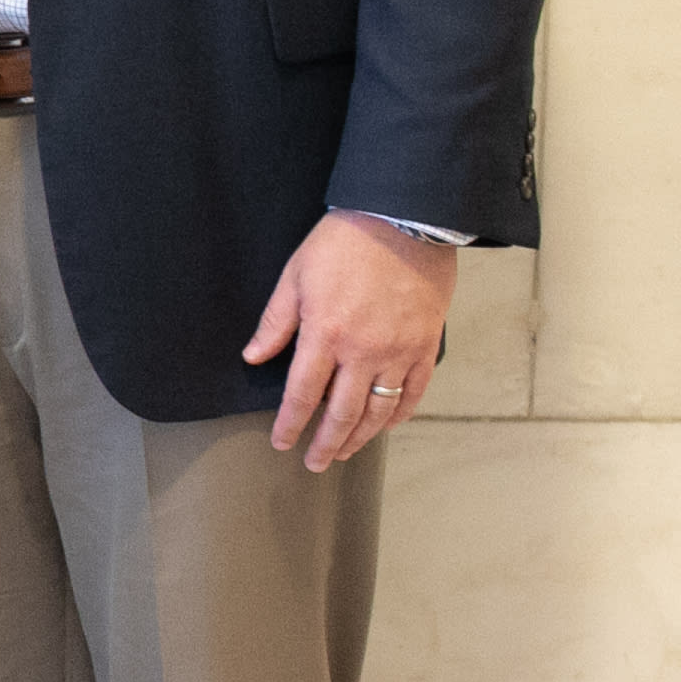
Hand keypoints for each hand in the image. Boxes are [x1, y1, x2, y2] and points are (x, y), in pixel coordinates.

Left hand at [245, 212, 459, 468]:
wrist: (405, 218)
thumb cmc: (346, 242)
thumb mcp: (296, 275)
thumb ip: (275, 322)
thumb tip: (254, 357)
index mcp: (325, 334)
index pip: (302, 395)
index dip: (291, 424)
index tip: (282, 442)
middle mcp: (363, 351)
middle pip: (342, 413)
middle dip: (325, 443)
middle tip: (315, 463)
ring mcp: (399, 351)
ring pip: (379, 411)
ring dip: (361, 437)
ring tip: (346, 452)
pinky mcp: (426, 345)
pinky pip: (414, 392)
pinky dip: (399, 414)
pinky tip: (386, 425)